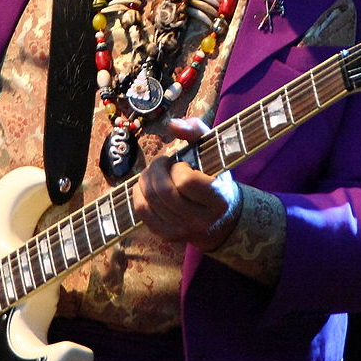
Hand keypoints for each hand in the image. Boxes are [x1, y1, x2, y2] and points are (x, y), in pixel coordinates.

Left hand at [134, 117, 242, 251]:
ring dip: (146, 179)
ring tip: (156, 172)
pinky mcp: (167, 235)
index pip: (186, 181)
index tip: (182, 163)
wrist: (221, 219)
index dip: (178, 168)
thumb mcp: (214, 152)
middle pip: (163, 192)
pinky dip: (139, 193)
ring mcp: (183, 231)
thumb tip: (172, 124)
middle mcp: (201, 220)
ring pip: (149, 200)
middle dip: (156, 170)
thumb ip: (197, 131)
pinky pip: (141, 211)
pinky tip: (148, 185)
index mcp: (218, 198)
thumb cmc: (215, 177)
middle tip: (162, 162)